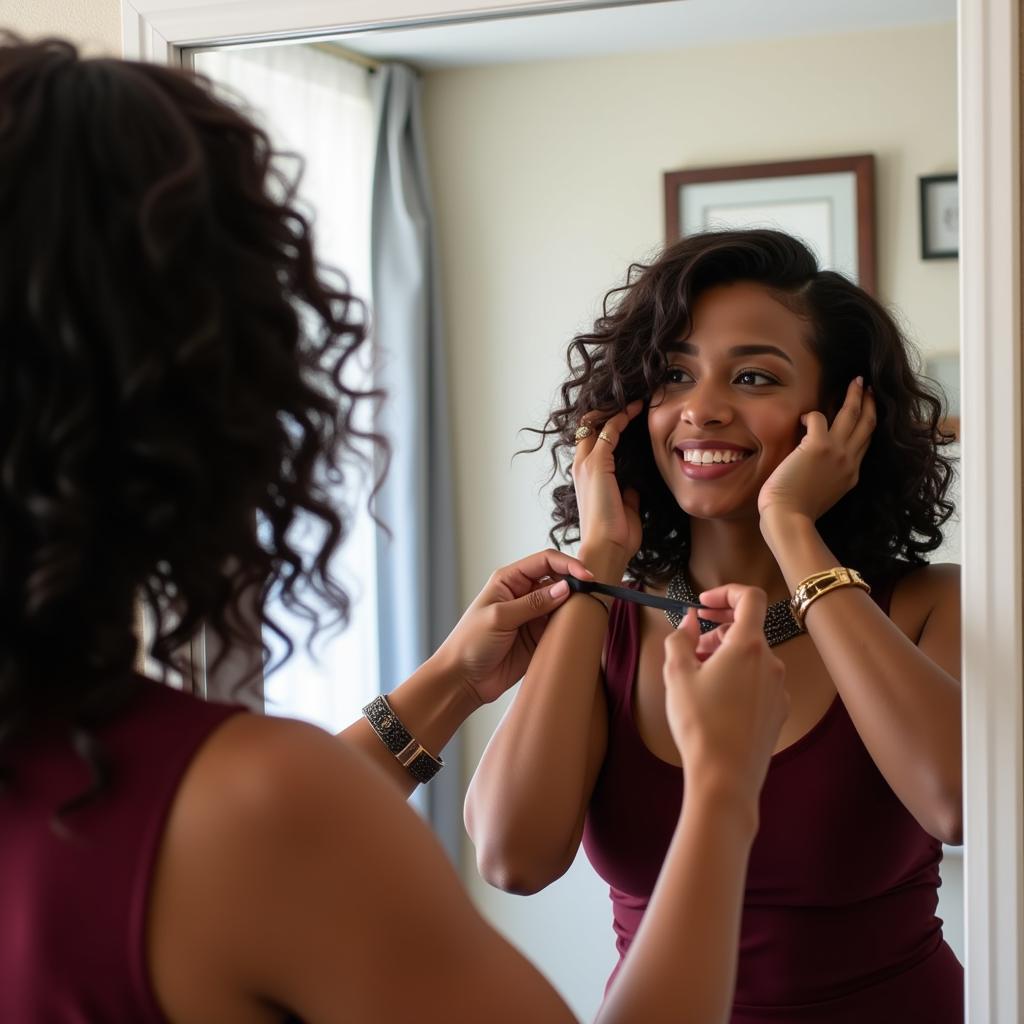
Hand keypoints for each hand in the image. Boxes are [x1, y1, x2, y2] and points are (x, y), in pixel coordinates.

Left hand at [432, 549, 592, 705]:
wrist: (464, 679)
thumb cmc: (470, 642)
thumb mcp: (499, 618)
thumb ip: (533, 603)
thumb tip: (565, 588)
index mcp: (510, 580)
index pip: (545, 561)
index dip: (567, 565)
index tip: (586, 576)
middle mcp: (524, 594)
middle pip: (558, 579)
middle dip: (577, 583)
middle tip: (594, 594)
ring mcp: (533, 616)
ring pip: (563, 603)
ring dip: (576, 606)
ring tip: (589, 612)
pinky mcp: (540, 636)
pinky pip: (562, 626)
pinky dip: (572, 626)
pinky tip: (580, 628)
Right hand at [571, 399, 644, 566]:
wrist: (606, 549)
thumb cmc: (615, 536)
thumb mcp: (625, 509)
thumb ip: (626, 494)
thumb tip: (634, 488)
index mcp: (586, 478)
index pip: (592, 440)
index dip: (609, 424)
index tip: (631, 415)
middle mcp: (581, 467)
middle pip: (588, 426)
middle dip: (609, 411)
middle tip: (633, 402)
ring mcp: (586, 464)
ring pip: (595, 423)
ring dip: (616, 410)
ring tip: (636, 400)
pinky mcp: (596, 464)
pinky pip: (608, 430)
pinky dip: (622, 417)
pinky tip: (637, 409)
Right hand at [662, 585, 787, 803]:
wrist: (725, 777)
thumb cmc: (700, 724)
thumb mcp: (676, 674)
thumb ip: (679, 638)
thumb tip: (687, 621)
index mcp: (748, 646)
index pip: (750, 598)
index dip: (726, 592)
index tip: (703, 604)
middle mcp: (770, 663)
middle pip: (747, 630)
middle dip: (717, 630)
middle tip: (691, 647)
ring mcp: (778, 688)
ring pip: (752, 657)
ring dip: (727, 656)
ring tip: (699, 677)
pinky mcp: (778, 711)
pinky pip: (759, 682)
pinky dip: (739, 678)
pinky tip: (717, 700)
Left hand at [757, 377, 875, 526]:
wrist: (790, 520)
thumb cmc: (795, 514)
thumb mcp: (821, 497)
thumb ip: (825, 481)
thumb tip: (814, 471)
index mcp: (851, 476)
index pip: (863, 444)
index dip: (866, 426)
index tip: (867, 413)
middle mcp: (850, 462)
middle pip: (867, 425)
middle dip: (870, 404)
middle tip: (869, 388)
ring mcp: (837, 453)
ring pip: (853, 415)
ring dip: (855, 395)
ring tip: (856, 381)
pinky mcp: (818, 446)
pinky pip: (818, 417)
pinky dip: (810, 415)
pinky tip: (802, 419)